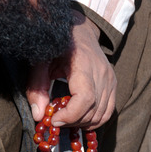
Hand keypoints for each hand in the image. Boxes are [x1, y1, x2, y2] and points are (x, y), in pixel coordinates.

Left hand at [26, 11, 116, 129]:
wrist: (79, 29)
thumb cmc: (57, 43)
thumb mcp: (41, 61)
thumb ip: (37, 87)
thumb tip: (38, 115)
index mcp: (84, 63)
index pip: (85, 98)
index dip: (70, 115)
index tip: (54, 120)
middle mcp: (101, 73)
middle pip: (92, 110)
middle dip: (72, 121)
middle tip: (55, 119)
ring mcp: (110, 80)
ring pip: (100, 115)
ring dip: (82, 123)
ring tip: (66, 118)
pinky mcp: (113, 85)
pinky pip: (107, 112)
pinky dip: (94, 121)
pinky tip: (79, 119)